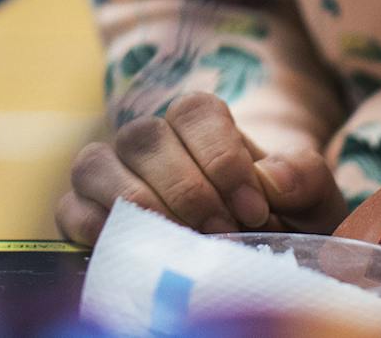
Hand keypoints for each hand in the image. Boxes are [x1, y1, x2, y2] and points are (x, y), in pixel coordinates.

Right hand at [55, 92, 345, 244]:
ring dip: (138, 204)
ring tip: (177, 242)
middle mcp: (148, 141)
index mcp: (200, 125)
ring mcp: (107, 174)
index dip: (222, 158)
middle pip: (146, 138)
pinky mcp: (79, 213)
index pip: (196, 112)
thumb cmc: (280, 228)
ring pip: (96, 163)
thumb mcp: (311, 204)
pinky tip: (135, 250)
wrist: (248, 269)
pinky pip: (69, 207)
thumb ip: (304, 178)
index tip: (254, 209)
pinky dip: (95, 227)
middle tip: (222, 235)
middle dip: (186, 190)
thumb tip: (272, 178)